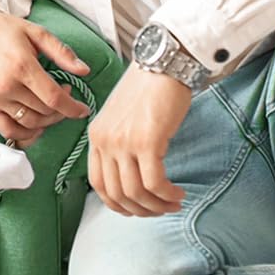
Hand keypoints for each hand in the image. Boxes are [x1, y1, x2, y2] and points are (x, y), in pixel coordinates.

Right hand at [0, 10, 91, 146]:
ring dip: (47, 121)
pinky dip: (25, 134)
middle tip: (64, 97)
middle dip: (61, 110)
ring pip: (30, 123)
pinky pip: (8, 131)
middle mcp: (7, 85)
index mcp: (21, 65)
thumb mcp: (35, 32)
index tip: (83, 109)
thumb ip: (61, 52)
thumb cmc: (2, 28)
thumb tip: (84, 70)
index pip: (54, 98)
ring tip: (51, 108)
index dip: (73, 107)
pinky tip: (36, 126)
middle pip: (44, 112)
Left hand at [86, 63, 191, 217]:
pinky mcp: (147, 141)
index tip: (137, 209)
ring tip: (174, 201)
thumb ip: (119, 144)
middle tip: (162, 208)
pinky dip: (168, 195)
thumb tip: (131, 179)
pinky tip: (179, 192)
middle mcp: (105, 140)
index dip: (117, 204)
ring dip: (158, 206)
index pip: (98, 184)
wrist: (162, 64)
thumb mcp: (121, 119)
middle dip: (142, 210)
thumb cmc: (147, 90)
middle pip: (117, 194)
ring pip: (136, 193)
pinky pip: (155, 183)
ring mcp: (124, 141)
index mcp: (96, 135)